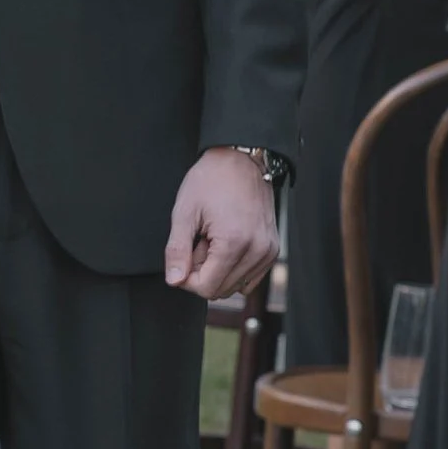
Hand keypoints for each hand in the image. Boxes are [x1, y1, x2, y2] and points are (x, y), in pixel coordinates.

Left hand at [165, 146, 276, 302]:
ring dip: (219, 269)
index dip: (188, 278)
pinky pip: (250, 278)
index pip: (206, 288)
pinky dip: (234, 268)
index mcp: (234, 243)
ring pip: (235, 286)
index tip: (184, 255)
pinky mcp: (273, 250)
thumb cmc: (212, 180)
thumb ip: (177, 250)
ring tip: (214, 239)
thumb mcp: (184, 212)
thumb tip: (174, 281)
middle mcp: (257, 251)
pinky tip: (227, 243)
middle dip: (203, 272)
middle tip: (199, 242)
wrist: (241, 159)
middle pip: (221, 290)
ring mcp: (268, 252)